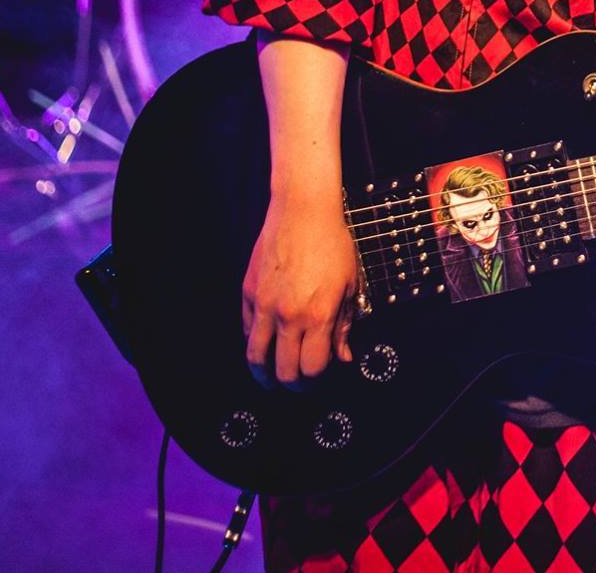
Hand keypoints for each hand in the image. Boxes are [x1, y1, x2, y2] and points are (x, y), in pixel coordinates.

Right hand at [242, 196, 361, 386]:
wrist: (303, 211)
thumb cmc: (331, 244)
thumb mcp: (350, 285)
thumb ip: (344, 326)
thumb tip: (343, 357)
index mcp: (318, 315)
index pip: (312, 368)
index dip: (316, 380)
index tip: (319, 376)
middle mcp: (289, 316)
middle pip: (284, 371)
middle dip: (292, 385)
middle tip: (297, 384)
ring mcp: (264, 306)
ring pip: (255, 357)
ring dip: (263, 374)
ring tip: (270, 378)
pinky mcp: (248, 293)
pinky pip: (246, 331)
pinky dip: (254, 343)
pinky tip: (263, 345)